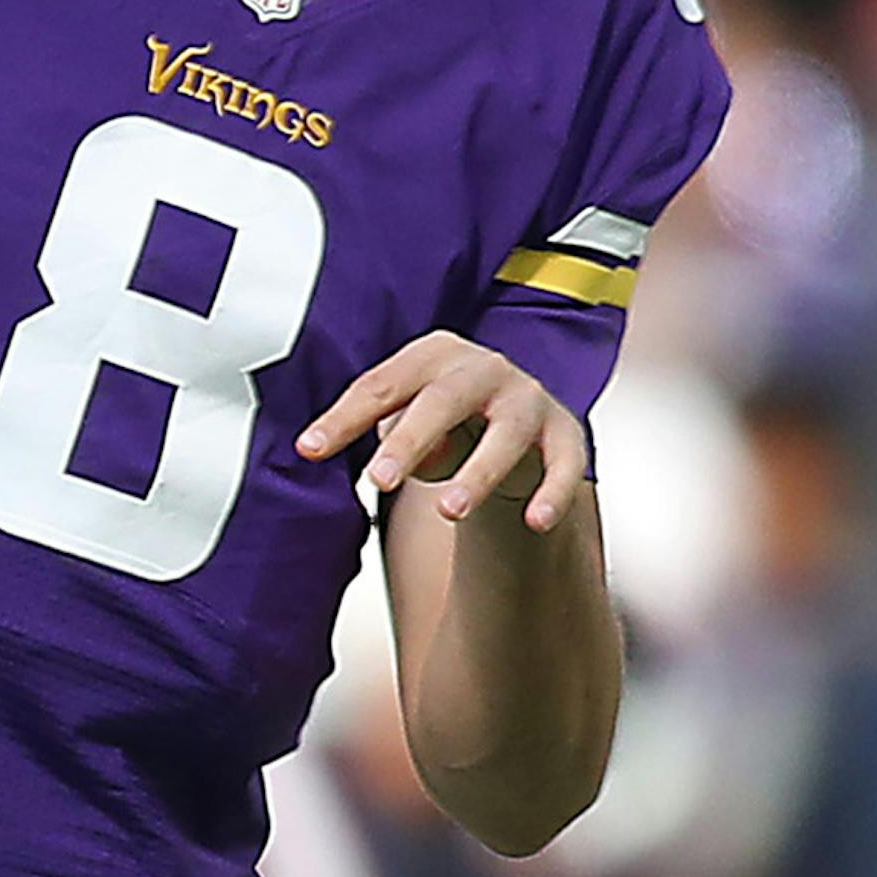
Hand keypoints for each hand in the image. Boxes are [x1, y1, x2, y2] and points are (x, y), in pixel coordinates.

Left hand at [296, 331, 586, 533]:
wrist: (519, 424)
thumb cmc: (447, 419)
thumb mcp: (410, 416)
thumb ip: (379, 430)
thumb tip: (320, 448)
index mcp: (433, 354)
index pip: (383, 385)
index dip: (344, 418)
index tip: (309, 450)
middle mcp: (484, 368)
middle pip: (442, 401)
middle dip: (408, 441)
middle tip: (378, 479)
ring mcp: (528, 399)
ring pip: (506, 434)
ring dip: (477, 473)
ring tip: (448, 511)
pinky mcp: (566, 435)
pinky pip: (565, 465)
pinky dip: (553, 493)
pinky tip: (535, 522)